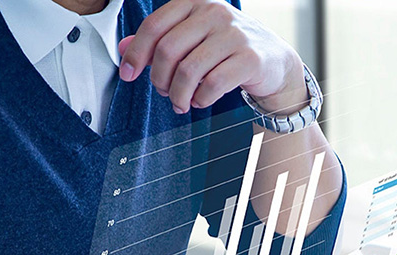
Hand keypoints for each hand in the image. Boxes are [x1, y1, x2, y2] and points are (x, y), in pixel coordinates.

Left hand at [118, 0, 308, 114]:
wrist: (273, 59)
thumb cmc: (226, 49)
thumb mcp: (192, 38)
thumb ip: (159, 41)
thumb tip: (123, 48)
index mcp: (195, 2)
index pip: (154, 27)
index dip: (136, 54)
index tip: (128, 75)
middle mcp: (214, 12)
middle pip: (168, 50)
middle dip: (159, 79)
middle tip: (164, 92)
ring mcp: (234, 34)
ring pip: (189, 71)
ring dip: (178, 95)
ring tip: (180, 103)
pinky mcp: (250, 58)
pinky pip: (213, 84)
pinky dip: (201, 99)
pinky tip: (201, 101)